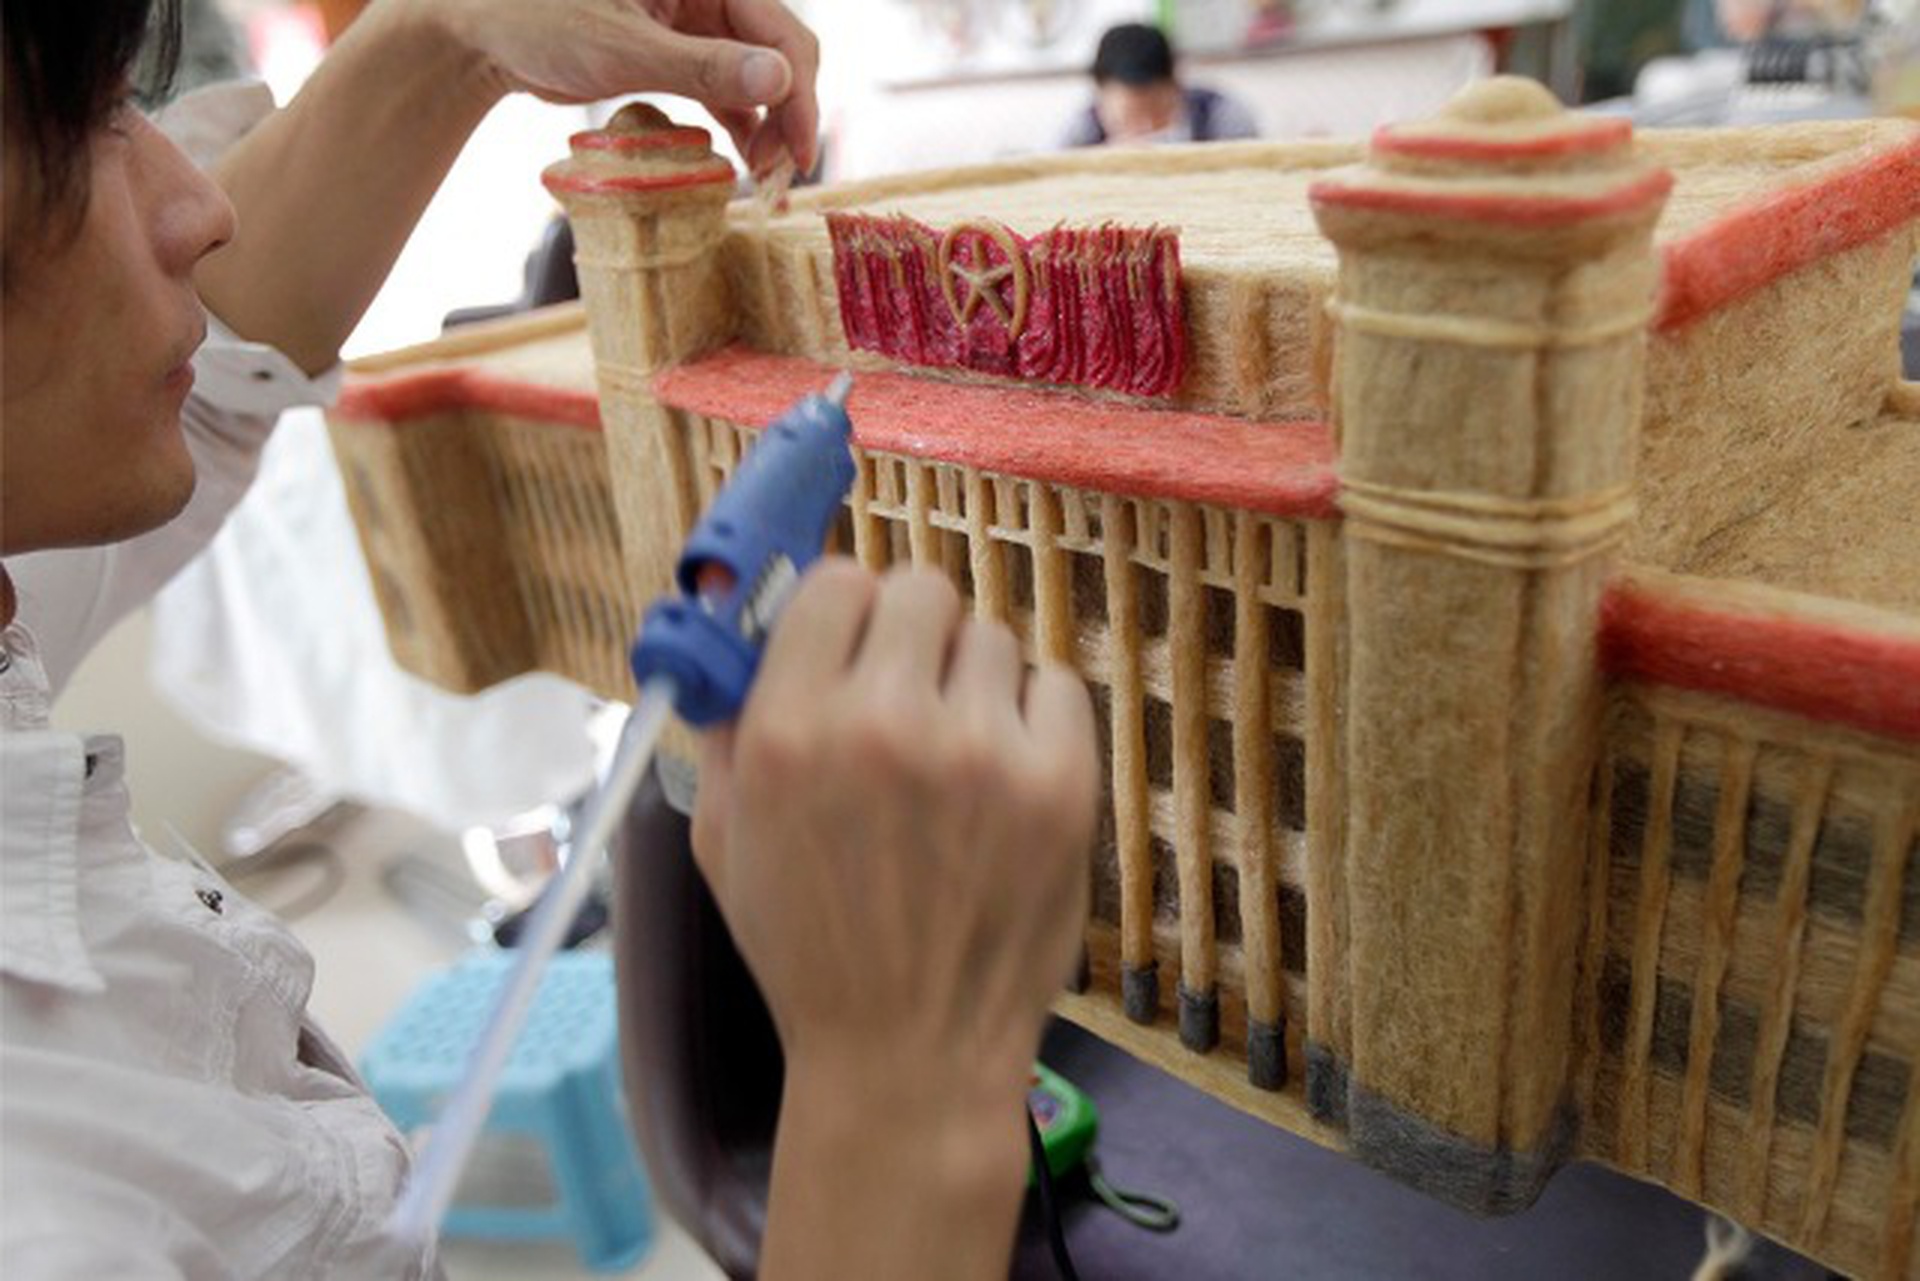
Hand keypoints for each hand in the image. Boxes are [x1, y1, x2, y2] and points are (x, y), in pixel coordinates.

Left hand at [433, 0, 820, 175]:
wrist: (484, 30)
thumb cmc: (539, 18)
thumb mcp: (624, 47)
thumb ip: (705, 67)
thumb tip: (779, 80)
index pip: (782, 32)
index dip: (801, 96)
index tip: (798, 154)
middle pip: (778, 54)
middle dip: (788, 113)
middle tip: (779, 174)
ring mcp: (694, 22)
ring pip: (757, 75)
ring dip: (767, 124)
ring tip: (762, 176)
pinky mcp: (676, 50)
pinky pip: (726, 86)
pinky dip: (738, 123)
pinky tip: (740, 160)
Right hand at [693, 560, 1097, 1100]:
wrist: (908, 1054)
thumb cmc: (810, 953)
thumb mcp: (723, 839)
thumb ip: (730, 722)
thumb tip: (749, 633)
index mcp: (788, 732)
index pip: (835, 581)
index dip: (844, 611)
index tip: (851, 642)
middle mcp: (884, 725)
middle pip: (920, 588)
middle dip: (910, 633)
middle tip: (908, 690)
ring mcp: (982, 752)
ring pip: (990, 638)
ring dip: (970, 682)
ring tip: (956, 758)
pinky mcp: (1061, 782)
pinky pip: (1056, 686)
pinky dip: (1033, 718)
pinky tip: (1005, 777)